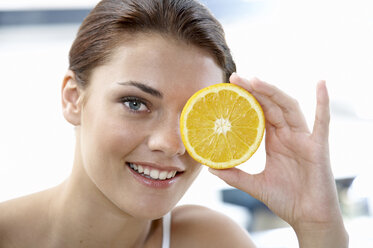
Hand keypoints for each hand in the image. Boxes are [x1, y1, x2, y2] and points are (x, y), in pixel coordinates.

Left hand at [209, 74, 347, 246]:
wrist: (308, 218)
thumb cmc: (285, 200)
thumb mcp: (255, 185)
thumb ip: (234, 176)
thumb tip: (210, 168)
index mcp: (274, 141)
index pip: (259, 113)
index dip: (246, 99)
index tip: (229, 87)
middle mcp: (288, 135)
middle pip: (271, 105)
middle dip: (255, 90)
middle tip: (235, 77)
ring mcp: (303, 139)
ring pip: (288, 108)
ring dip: (273, 92)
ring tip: (255, 80)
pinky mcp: (318, 147)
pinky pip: (323, 122)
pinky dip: (323, 102)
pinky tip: (321, 84)